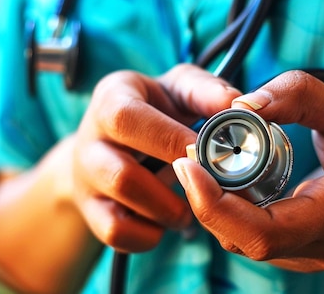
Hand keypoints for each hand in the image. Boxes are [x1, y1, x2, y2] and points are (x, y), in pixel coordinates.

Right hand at [71, 64, 241, 252]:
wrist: (113, 140)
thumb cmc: (156, 110)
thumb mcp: (178, 89)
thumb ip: (207, 91)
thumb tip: (238, 104)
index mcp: (112, 98)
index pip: (129, 120)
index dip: (170, 140)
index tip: (206, 153)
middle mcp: (90, 139)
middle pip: (123, 174)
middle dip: (173, 185)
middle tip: (207, 183)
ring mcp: (86, 178)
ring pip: (122, 208)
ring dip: (168, 210)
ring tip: (191, 205)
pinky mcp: (90, 210)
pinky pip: (117, 233)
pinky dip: (149, 234)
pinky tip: (166, 221)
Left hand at [173, 70, 323, 270]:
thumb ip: (295, 95)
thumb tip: (240, 104)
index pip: (264, 232)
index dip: (216, 204)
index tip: (188, 163)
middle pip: (245, 240)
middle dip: (206, 200)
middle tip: (188, 156)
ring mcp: (313, 260)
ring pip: (242, 243)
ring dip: (215, 206)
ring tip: (204, 163)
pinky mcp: (300, 257)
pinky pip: (252, 240)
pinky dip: (230, 212)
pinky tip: (226, 182)